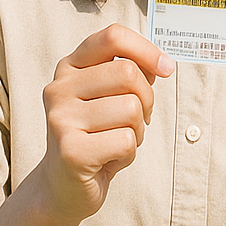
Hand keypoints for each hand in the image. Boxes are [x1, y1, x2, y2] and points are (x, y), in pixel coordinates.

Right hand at [35, 23, 175, 225]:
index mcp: (69, 68)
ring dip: (137, 131)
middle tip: (137, 119)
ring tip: (117, 141)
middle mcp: (59, 89)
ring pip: (131, 109)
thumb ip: (128, 73)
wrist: (62, 187)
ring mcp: (61, 120)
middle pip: (128, 73)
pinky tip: (109, 158)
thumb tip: (160, 64)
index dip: (146, 49)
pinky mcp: (72, 151)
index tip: (166, 69)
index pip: (112, 37)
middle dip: (146, 99)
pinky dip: (129, 153)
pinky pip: (126, 141)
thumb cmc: (93, 137)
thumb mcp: (107, 97)